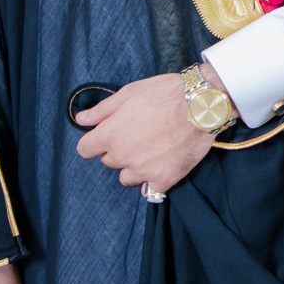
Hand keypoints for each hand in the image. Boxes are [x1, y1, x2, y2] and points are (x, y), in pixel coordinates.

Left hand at [74, 64, 228, 193]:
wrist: (202, 105)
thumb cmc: (165, 94)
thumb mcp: (129, 93)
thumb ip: (102, 110)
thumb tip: (81, 119)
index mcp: (109, 135)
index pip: (85, 149)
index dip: (95, 141)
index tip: (107, 136)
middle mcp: (122, 156)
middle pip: (109, 162)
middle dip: (119, 150)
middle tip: (139, 136)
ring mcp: (143, 170)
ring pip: (127, 178)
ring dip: (134, 167)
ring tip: (151, 152)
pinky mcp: (164, 178)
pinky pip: (150, 190)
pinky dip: (154, 181)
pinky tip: (162, 166)